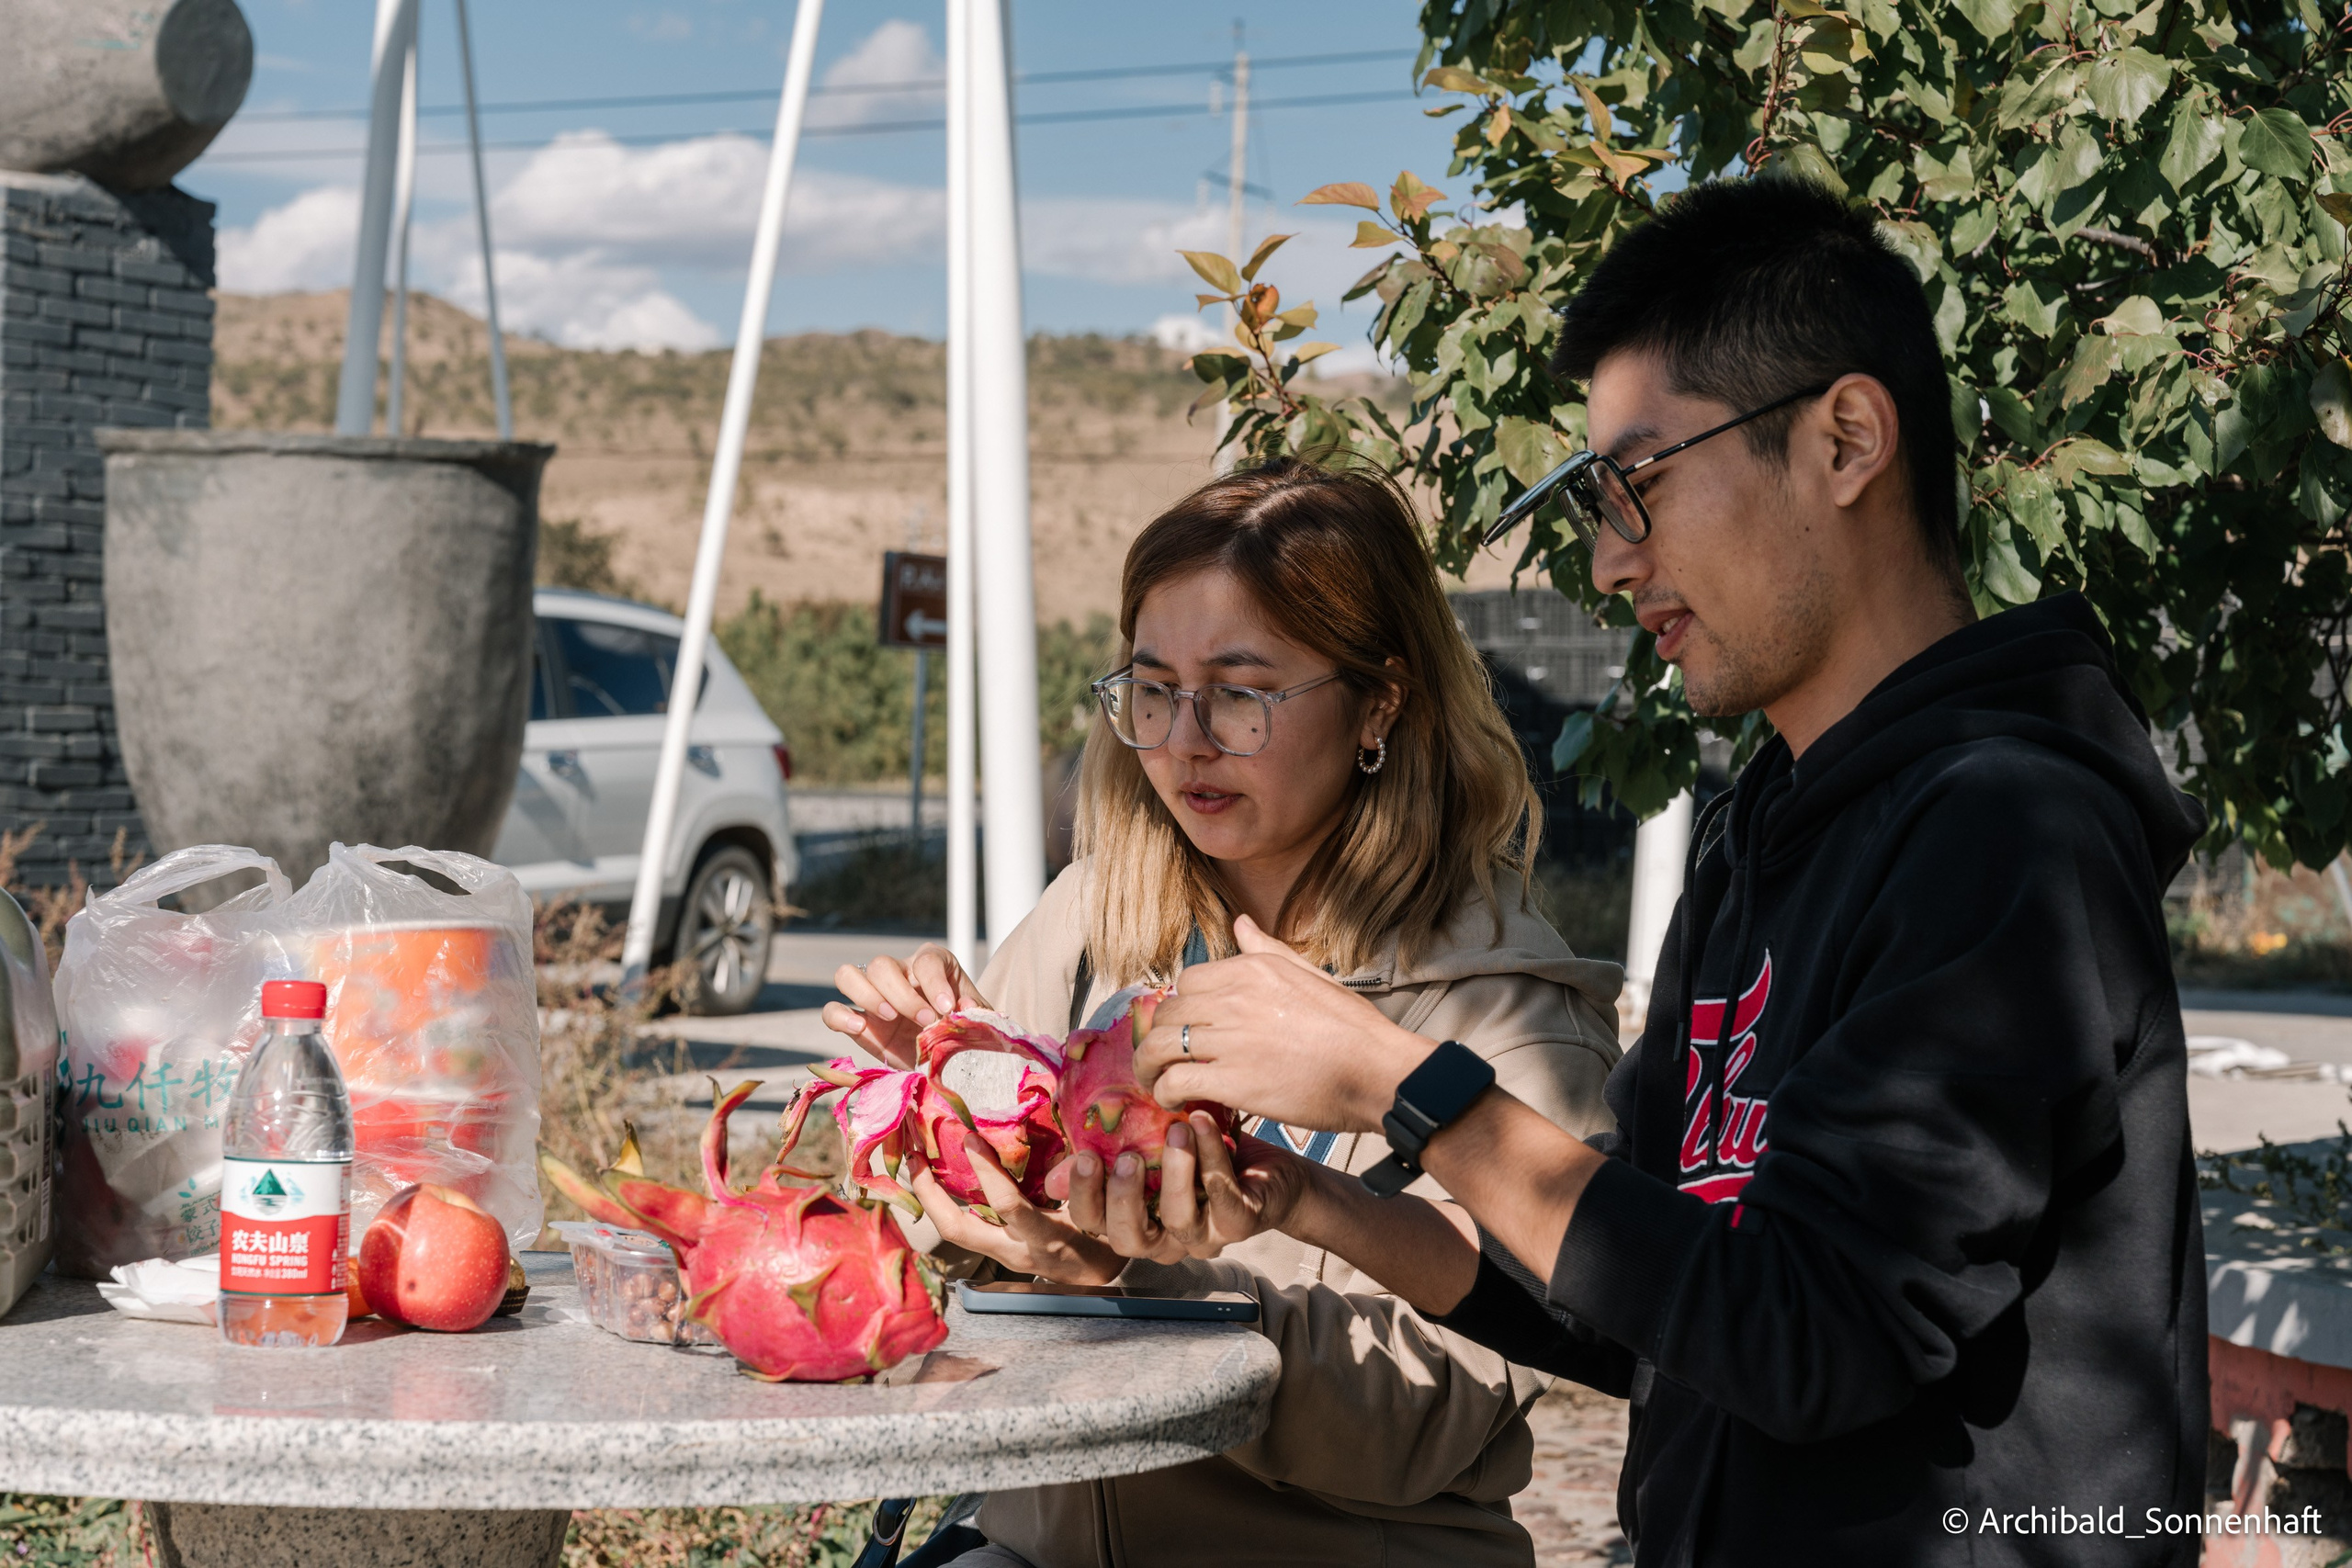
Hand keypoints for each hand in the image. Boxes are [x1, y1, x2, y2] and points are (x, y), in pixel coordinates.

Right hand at [821, 944, 987, 1068]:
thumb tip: (964, 1008)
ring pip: (848, 974)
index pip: (926, 960)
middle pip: (882, 964)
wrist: (949, 1059)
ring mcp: (872, 996)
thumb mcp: (977, 1022)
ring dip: (867, 996)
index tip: (947, 1008)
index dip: (935, 982)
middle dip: (902, 994)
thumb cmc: (964, 1032)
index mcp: (932, 965)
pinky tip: (861, 1029)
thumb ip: (975, 1014)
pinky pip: (832, 1010)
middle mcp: (898, 973)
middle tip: (924, 1020)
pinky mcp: (857, 1022)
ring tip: (890, 1018)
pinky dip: (840, 1017)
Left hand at [910, 1130, 1123, 1286]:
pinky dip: (950, 1202)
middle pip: (957, 1229)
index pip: (1007, 1206)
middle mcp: (1016, 1250)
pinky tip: (943, 1179)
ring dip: (932, 1198)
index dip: (987, 1171)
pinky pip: (966, 1227)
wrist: (1098, 1284)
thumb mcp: (1102, 1209)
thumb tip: (1060, 1131)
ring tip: (919, 1164)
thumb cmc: (1104, 1240)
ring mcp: (1002, 1255)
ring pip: (955, 1231)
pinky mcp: (998, 1253)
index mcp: (1046, 1237)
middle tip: (916, 1157)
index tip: (971, 1138)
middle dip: (930, 1194)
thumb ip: (1078, 1180)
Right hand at [1068, 1115, 1316, 1263]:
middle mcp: (1165, 1240)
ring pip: (1179, 1220)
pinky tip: (1204, 1126)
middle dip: (1123, 1199)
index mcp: (1136, 1222)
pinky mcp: (1240, 1224)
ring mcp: (1203, 1237)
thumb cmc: (1202, 1157)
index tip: (1084, 1156)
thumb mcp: (1150, 1151)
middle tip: (1125, 1158)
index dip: (1082, 1198)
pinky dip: (1212, 1160)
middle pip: (1129, 1240)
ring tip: (1175, 1129)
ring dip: (1175, 1173)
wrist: (1271, 1172)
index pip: (1094, 1225)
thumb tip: (1056, 1160)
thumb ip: (1110, 1155)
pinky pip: (1223, 1200)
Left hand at [1136, 917, 1432, 1130]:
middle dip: (1160, 1038)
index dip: (1182, 1009)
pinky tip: (1176, 1101)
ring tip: (1156, 1083)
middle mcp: (1235, 998)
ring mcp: (1231, 1039)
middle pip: (1167, 1014)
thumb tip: (1241, 922)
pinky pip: (1175, 1080)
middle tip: (1166, 1059)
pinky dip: (1165, 1093)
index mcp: (1252, 969)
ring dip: (1148, 1067)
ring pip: (1159, 1046)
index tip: (1190, 1030)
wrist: (1377, 1070)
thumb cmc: (1352, 1027)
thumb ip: (1267, 949)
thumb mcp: (1309, 973)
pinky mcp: (1232, 1080)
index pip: (1187, 982)